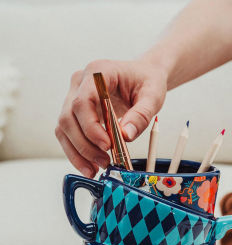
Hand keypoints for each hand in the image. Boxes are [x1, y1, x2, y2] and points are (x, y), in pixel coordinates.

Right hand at [55, 58, 167, 176]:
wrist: (144, 76)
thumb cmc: (147, 81)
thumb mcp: (153, 96)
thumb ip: (141, 115)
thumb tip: (126, 136)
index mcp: (98, 72)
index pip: (83, 101)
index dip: (91, 127)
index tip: (107, 146)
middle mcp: (80, 83)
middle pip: (68, 117)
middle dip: (85, 145)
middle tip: (104, 162)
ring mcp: (74, 96)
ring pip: (63, 128)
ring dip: (77, 152)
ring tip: (95, 169)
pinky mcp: (76, 112)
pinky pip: (69, 134)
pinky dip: (78, 152)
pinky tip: (91, 165)